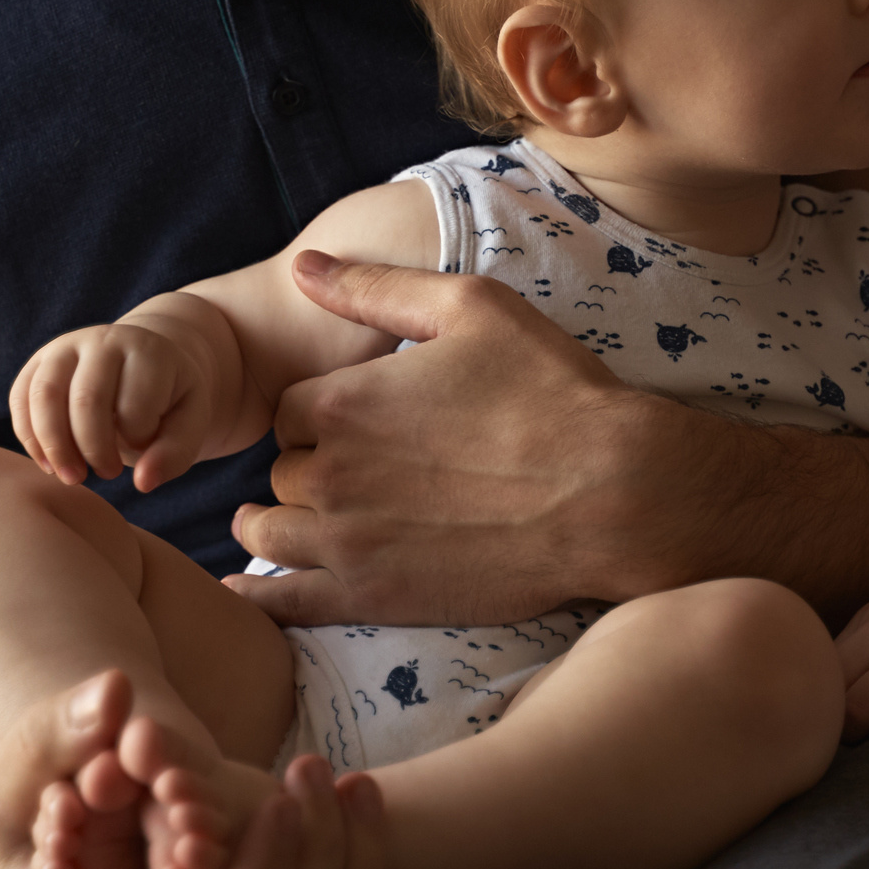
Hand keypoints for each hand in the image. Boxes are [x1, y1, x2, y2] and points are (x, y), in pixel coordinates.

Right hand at [9, 323, 212, 492]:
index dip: (139, 440)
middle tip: (107, 474)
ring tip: (73, 477)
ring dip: (54, 447)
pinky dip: (30, 437)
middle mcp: (103, 339)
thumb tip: (143, 484)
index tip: (146, 450)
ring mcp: (65, 346)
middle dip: (93, 449)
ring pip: (44, 397)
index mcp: (148, 350)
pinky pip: (20, 398)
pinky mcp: (38, 360)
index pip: (135, 405)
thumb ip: (175, 452)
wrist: (144, 358)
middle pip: (86, 401)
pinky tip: (50, 464)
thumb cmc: (169, 397)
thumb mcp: (190, 420)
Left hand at [223, 251, 683, 625]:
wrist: (612, 492)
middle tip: (365, 472)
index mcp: (342, 401)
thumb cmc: (552, 392)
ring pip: (271, 533)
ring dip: (284, 523)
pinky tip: (256, 590)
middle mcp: (330, 474)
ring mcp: (347, 543)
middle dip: (312, 468)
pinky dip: (263, 596)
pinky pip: (285, 602)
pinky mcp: (372, 598)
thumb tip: (302, 265)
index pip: (290, 410)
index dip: (323, 414)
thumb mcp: (474, 308)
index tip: (364, 423)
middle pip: (283, 471)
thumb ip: (376, 288)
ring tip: (311, 522)